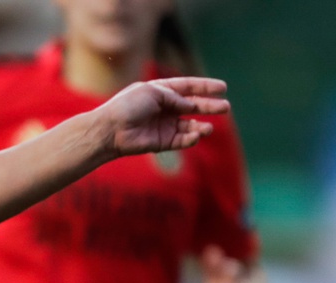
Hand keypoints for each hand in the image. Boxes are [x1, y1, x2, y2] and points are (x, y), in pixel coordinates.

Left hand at [95, 77, 229, 157]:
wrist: (110, 130)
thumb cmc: (128, 106)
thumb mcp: (153, 92)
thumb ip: (175, 98)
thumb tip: (190, 106)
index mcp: (161, 92)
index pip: (188, 87)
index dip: (205, 87)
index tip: (223, 87)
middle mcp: (164, 108)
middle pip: (193, 106)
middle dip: (209, 107)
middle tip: (226, 107)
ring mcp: (164, 125)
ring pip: (189, 126)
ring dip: (201, 126)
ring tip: (210, 128)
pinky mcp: (161, 142)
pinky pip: (181, 141)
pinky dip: (190, 139)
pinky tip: (196, 136)